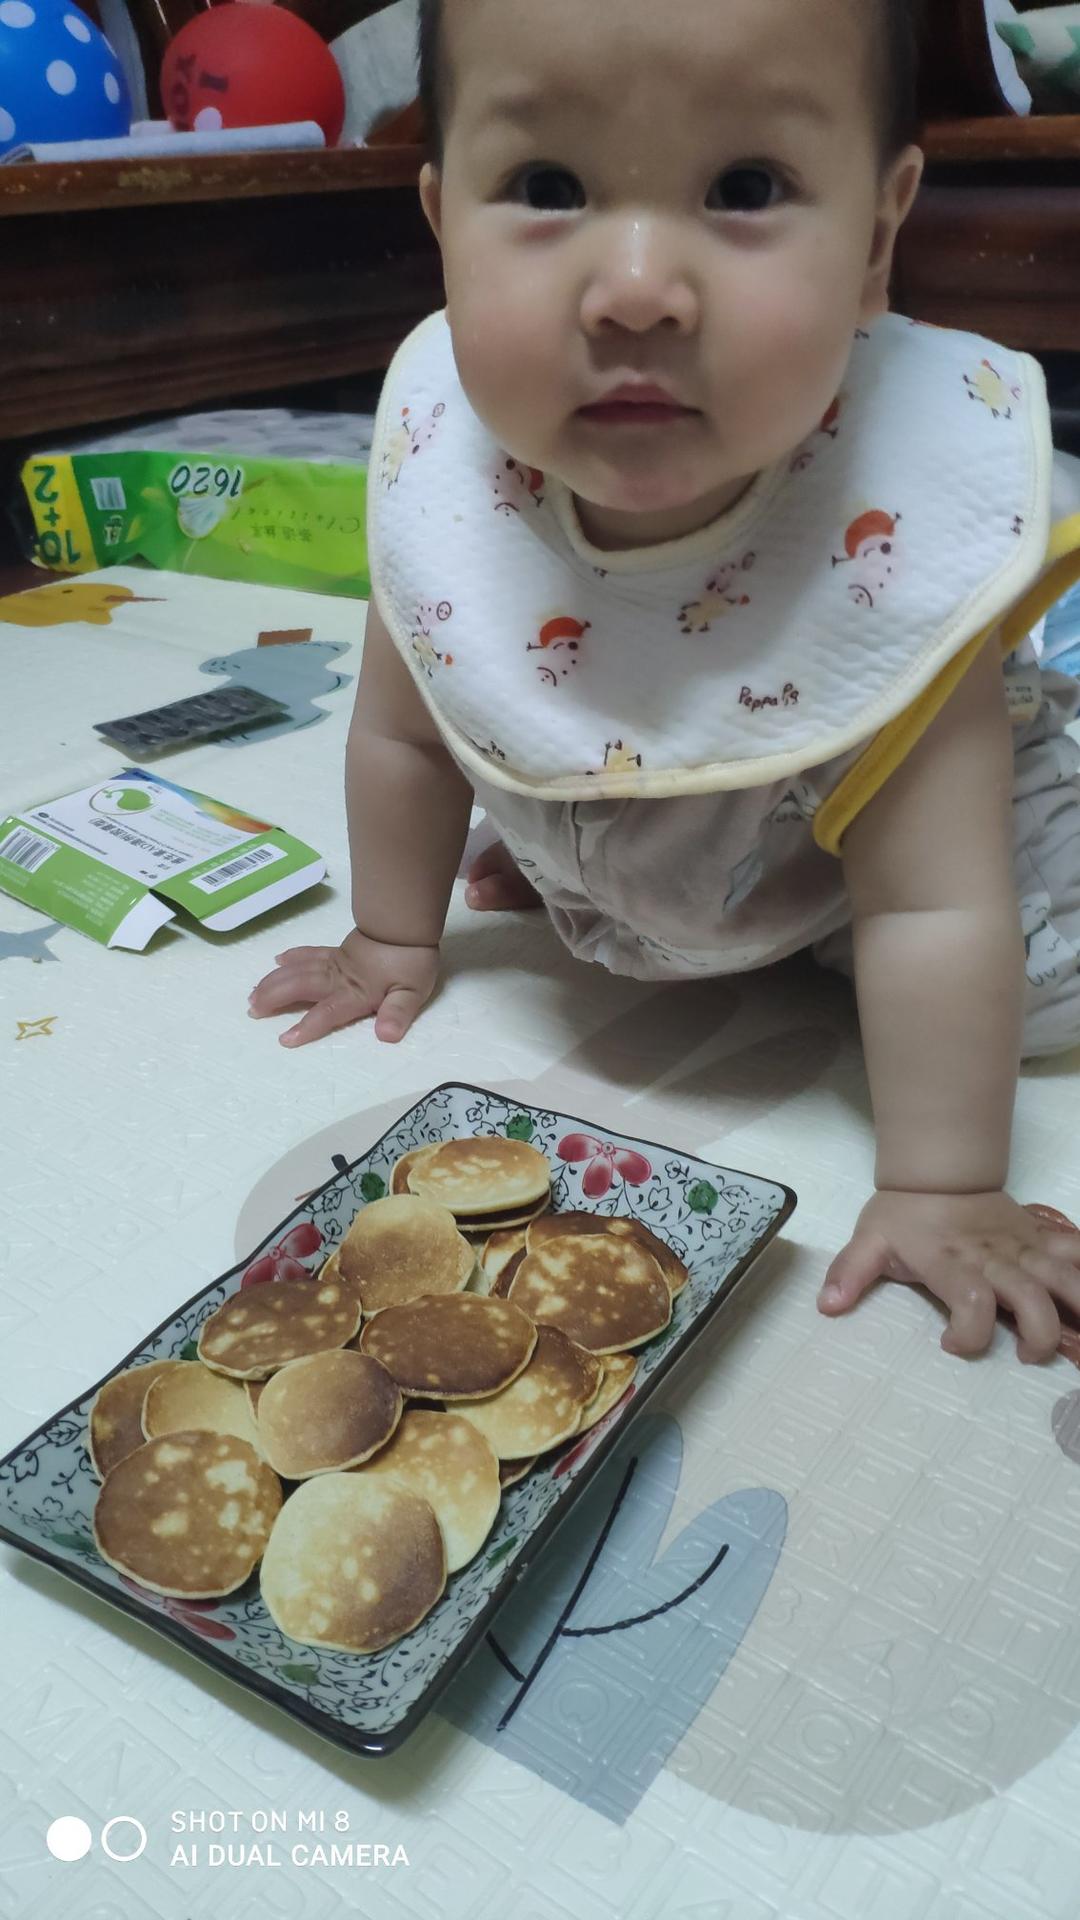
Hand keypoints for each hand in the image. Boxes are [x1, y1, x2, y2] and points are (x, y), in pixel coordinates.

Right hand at [248, 928, 438, 1047]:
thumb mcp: (412, 992)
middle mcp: (338, 978)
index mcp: (355, 992)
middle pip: (300, 987)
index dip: (307, 1026)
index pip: (327, 1012)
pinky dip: (292, 957)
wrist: (409, 924)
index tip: (285, 1039)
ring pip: (297, 970)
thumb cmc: (411, 961)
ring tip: (253, 994)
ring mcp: (334, 962)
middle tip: (252, 1010)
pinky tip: (278, 961)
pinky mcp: (337, 950)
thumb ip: (397, 1013)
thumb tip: (386, 1035)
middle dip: (275, 998)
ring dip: (273, 981)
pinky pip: (309, 953)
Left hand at [818, 1188, 1079, 1361]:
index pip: (971, 1301)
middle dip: (1039, 1335)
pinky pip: (1077, 1250)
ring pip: (1066, 1276)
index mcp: (951, 1262)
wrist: (939, 1167)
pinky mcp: (1041, 1238)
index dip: (968, 1334)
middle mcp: (994, 1258)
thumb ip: (850, 1273)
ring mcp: (1023, 1247)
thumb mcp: (870, 1240)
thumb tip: (827, 1306)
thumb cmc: (904, 1213)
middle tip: (1025, 1354)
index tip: (949, 1344)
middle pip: (1032, 1298)